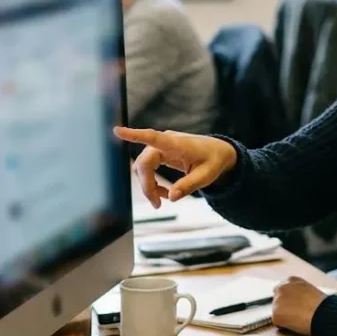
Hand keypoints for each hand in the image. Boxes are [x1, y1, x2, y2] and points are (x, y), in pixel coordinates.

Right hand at [113, 127, 237, 207]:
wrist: (219, 153)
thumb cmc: (213, 161)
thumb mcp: (206, 176)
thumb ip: (188, 185)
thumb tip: (171, 197)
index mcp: (177, 143)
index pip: (153, 137)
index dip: (134, 135)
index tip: (117, 130)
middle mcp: (166, 142)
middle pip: (144, 163)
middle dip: (147, 185)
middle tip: (157, 205)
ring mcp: (161, 147)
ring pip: (143, 167)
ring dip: (149, 186)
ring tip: (163, 199)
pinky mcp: (160, 153)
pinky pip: (148, 168)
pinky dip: (152, 183)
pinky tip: (164, 193)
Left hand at [271, 277, 328, 335]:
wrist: (323, 313)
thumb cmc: (323, 304)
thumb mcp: (311, 291)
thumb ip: (300, 292)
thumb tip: (298, 301)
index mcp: (291, 280)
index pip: (283, 289)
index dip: (289, 299)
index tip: (295, 305)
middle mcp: (281, 288)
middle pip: (277, 299)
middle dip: (283, 306)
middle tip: (294, 314)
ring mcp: (277, 301)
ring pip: (277, 311)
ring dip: (284, 316)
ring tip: (298, 320)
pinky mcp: (275, 315)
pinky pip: (278, 323)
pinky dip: (284, 325)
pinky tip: (295, 325)